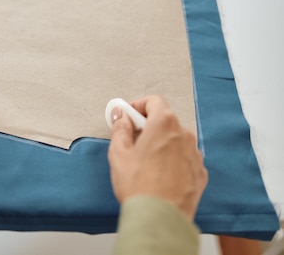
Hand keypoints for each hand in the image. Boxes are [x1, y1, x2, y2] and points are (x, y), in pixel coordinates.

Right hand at [107, 95, 207, 218]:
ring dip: (161, 142)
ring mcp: (194, 154)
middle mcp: (184, 135)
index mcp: (164, 124)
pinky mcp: (199, 172)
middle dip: (148, 125)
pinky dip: (172, 159)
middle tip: (131, 138)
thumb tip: (121, 117)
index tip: (127, 115)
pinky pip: (184, 157)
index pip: (154, 101)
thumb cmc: (140, 186)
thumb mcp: (119, 153)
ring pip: (175, 139)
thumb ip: (120, 129)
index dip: (138, 105)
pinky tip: (159, 174)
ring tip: (144, 161)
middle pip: (165, 120)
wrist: (160, 218)